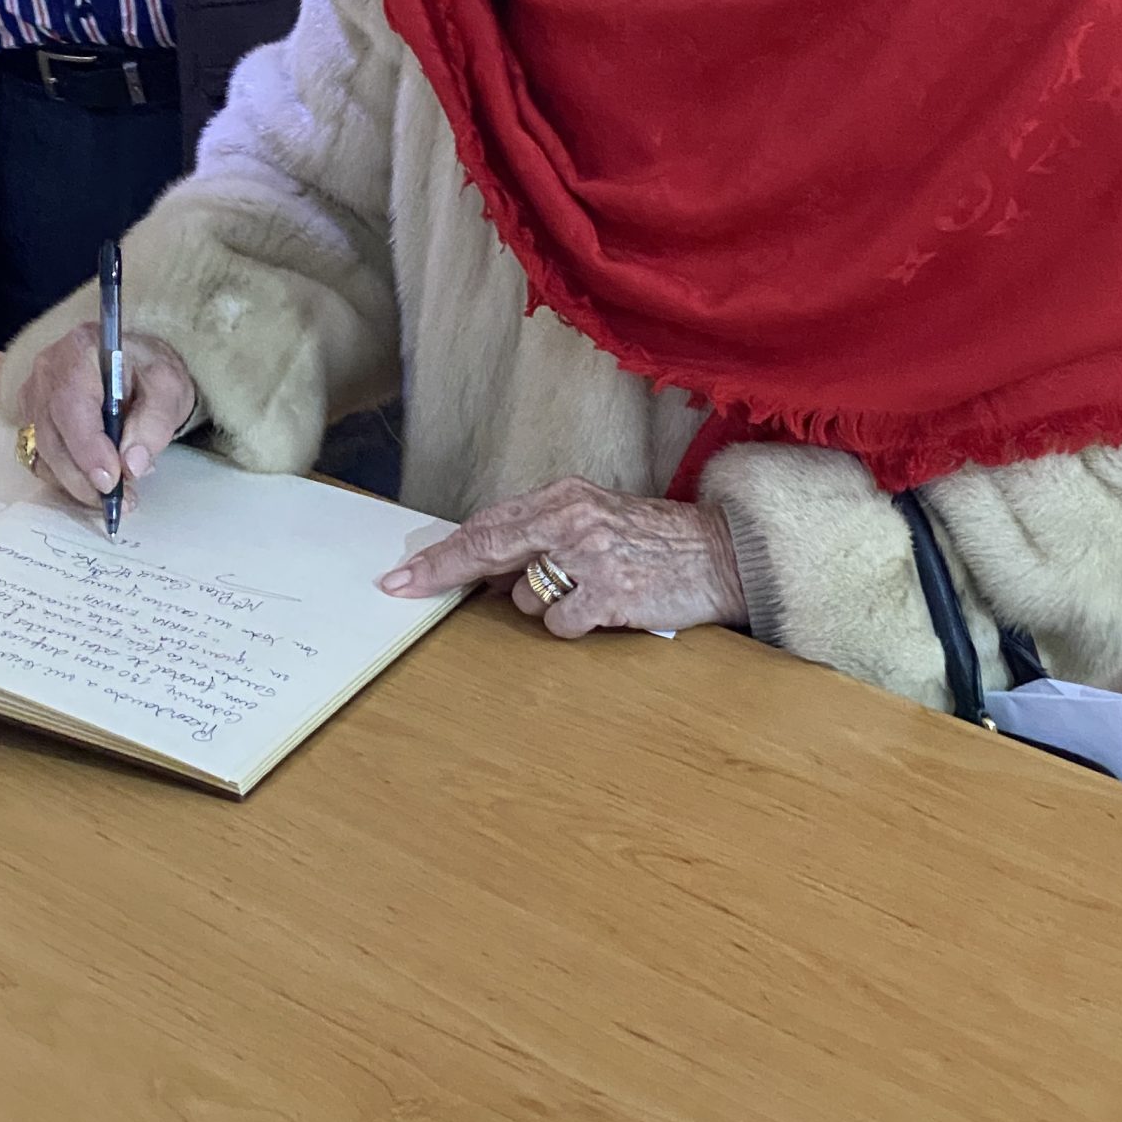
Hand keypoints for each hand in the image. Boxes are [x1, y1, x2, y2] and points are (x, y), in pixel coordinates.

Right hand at [14, 324, 196, 510]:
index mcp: (80, 350)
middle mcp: (47, 371)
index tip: (112, 481)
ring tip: (118, 493)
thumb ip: (155, 423)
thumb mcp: (169, 388)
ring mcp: (33, 395)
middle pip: (53, 436)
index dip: (88, 449)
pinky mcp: (31, 417)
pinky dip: (67, 477)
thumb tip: (133, 465)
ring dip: (77, 482)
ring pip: (44, 453)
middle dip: (85, 477)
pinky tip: (96, 482)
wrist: (135, 360)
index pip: (72, 405)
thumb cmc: (150, 369)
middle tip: (121, 499)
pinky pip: (41, 457)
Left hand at [379, 477, 746, 636]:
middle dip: (439, 572)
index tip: (402, 573)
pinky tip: (604, 610)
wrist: (720, 554)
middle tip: (400, 588)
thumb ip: (542, 536)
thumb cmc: (653, 542)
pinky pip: (559, 624)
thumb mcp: (594, 520)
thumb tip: (485, 569)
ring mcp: (589, 555)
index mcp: (564, 496)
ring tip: (587, 593)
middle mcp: (571, 518)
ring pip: (523, 597)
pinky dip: (574, 626)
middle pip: (485, 548)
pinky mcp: (608, 592)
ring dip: (543, 606)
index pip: (486, 524)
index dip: (441, 552)